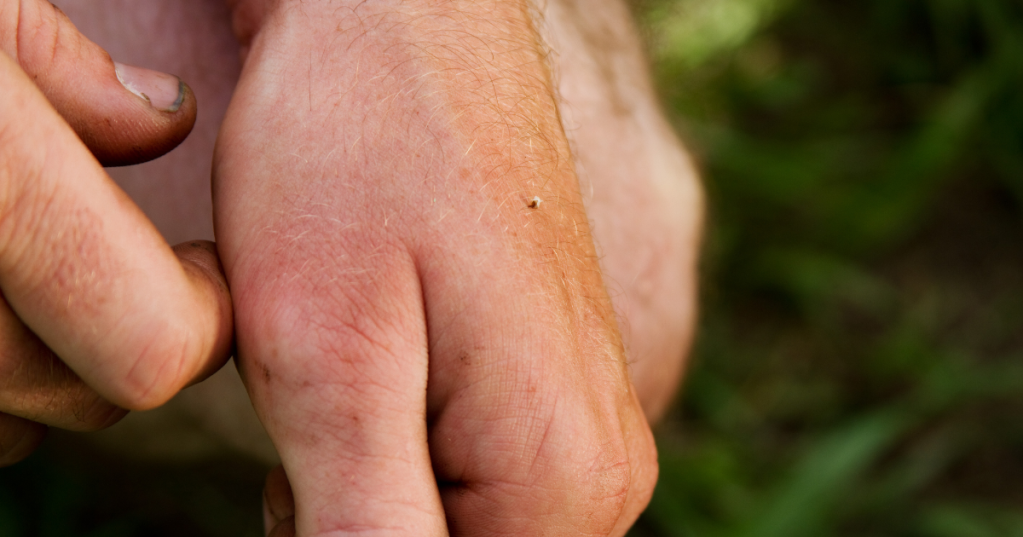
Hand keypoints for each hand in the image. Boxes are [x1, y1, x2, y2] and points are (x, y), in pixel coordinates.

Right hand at [0, 0, 232, 465]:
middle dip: (128, 337)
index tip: (203, 268)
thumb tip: (164, 117)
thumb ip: (52, 64)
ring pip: (12, 419)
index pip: (155, 342)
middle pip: (86, 394)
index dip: (205, 313)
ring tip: (37, 274)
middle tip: (120, 263)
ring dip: (52, 362)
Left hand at [216, 1, 656, 533]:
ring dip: (366, 485)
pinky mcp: (553, 386)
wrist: (409, 23)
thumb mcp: (331, 358)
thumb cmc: (358, 154)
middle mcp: (602, 464)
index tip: (308, 468)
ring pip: (453, 528)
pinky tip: (373, 351)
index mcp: (562, 479)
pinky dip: (393, 447)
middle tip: (314, 400)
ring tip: (344, 360)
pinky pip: (468, 474)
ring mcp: (585, 421)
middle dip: (351, 525)